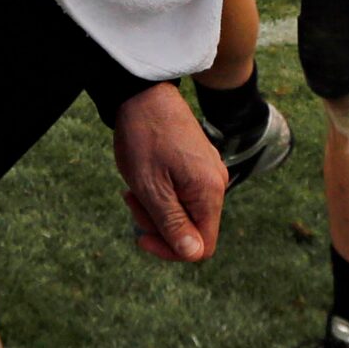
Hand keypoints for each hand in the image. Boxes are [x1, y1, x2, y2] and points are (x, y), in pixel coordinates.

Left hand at [111, 82, 223, 262]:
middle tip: (131, 201)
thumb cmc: (145, 139)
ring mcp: (208, 171)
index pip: (203, 246)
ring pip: (186, 210)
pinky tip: (144, 177)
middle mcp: (217, 183)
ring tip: (133, 188)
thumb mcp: (152, 189)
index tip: (141, 237)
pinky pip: (184, 192)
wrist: (143, 93)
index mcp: (210, 192)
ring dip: (157, 208)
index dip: (172, 251)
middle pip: (193, 228)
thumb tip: (194, 254)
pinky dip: (162, 192)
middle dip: (159, 225)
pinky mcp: (198, 162)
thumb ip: (173, 224)